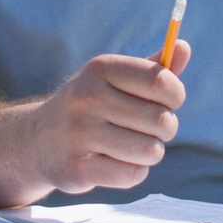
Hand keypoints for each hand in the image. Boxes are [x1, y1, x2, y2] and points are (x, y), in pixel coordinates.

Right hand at [26, 42, 188, 194]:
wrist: (37, 141)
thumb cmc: (90, 105)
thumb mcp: (115, 79)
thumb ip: (154, 67)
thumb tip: (185, 47)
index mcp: (100, 69)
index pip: (160, 81)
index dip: (175, 95)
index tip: (167, 102)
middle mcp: (87, 97)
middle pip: (161, 120)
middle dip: (164, 128)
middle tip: (148, 129)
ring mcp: (80, 134)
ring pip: (151, 151)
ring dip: (150, 152)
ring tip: (132, 146)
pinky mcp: (78, 168)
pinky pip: (133, 175)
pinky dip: (134, 172)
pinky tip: (116, 162)